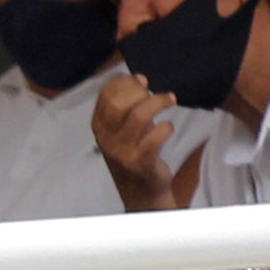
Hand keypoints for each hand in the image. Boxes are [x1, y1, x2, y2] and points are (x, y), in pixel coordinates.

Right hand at [92, 74, 183, 211]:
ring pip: (139, 117)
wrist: (140, 190)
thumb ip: (126, 105)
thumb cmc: (134, 152)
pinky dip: (165, 128)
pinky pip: (154, 139)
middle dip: (140, 92)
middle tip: (155, 92)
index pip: (106, 96)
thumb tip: (140, 79)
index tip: (142, 80)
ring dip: (158, 103)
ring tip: (170, 100)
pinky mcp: (141, 163)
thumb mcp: (122, 128)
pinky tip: (168, 128)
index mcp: (99, 126)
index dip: (125, 82)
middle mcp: (107, 139)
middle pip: (119, 104)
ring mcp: (123, 152)